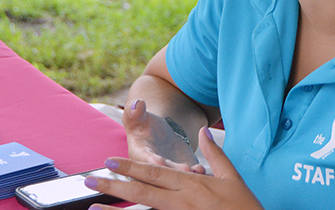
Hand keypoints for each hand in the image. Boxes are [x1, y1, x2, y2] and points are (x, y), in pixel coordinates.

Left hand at [86, 127, 264, 209]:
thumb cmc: (245, 206)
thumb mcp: (232, 177)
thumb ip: (215, 153)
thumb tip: (203, 132)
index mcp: (192, 185)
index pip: (155, 173)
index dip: (130, 166)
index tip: (110, 160)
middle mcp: (182, 202)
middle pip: (142, 192)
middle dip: (114, 186)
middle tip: (89, 182)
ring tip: (93, 208)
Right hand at [123, 99, 202, 171]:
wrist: (158, 133)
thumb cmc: (143, 125)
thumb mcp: (138, 118)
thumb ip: (135, 112)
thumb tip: (136, 104)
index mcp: (138, 154)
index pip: (143, 159)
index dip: (150, 161)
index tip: (160, 162)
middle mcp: (152, 167)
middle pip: (162, 172)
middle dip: (174, 171)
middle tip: (186, 169)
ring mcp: (168, 171)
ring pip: (176, 176)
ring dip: (186, 175)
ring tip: (197, 170)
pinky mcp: (180, 173)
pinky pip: (188, 176)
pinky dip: (195, 174)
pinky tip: (203, 170)